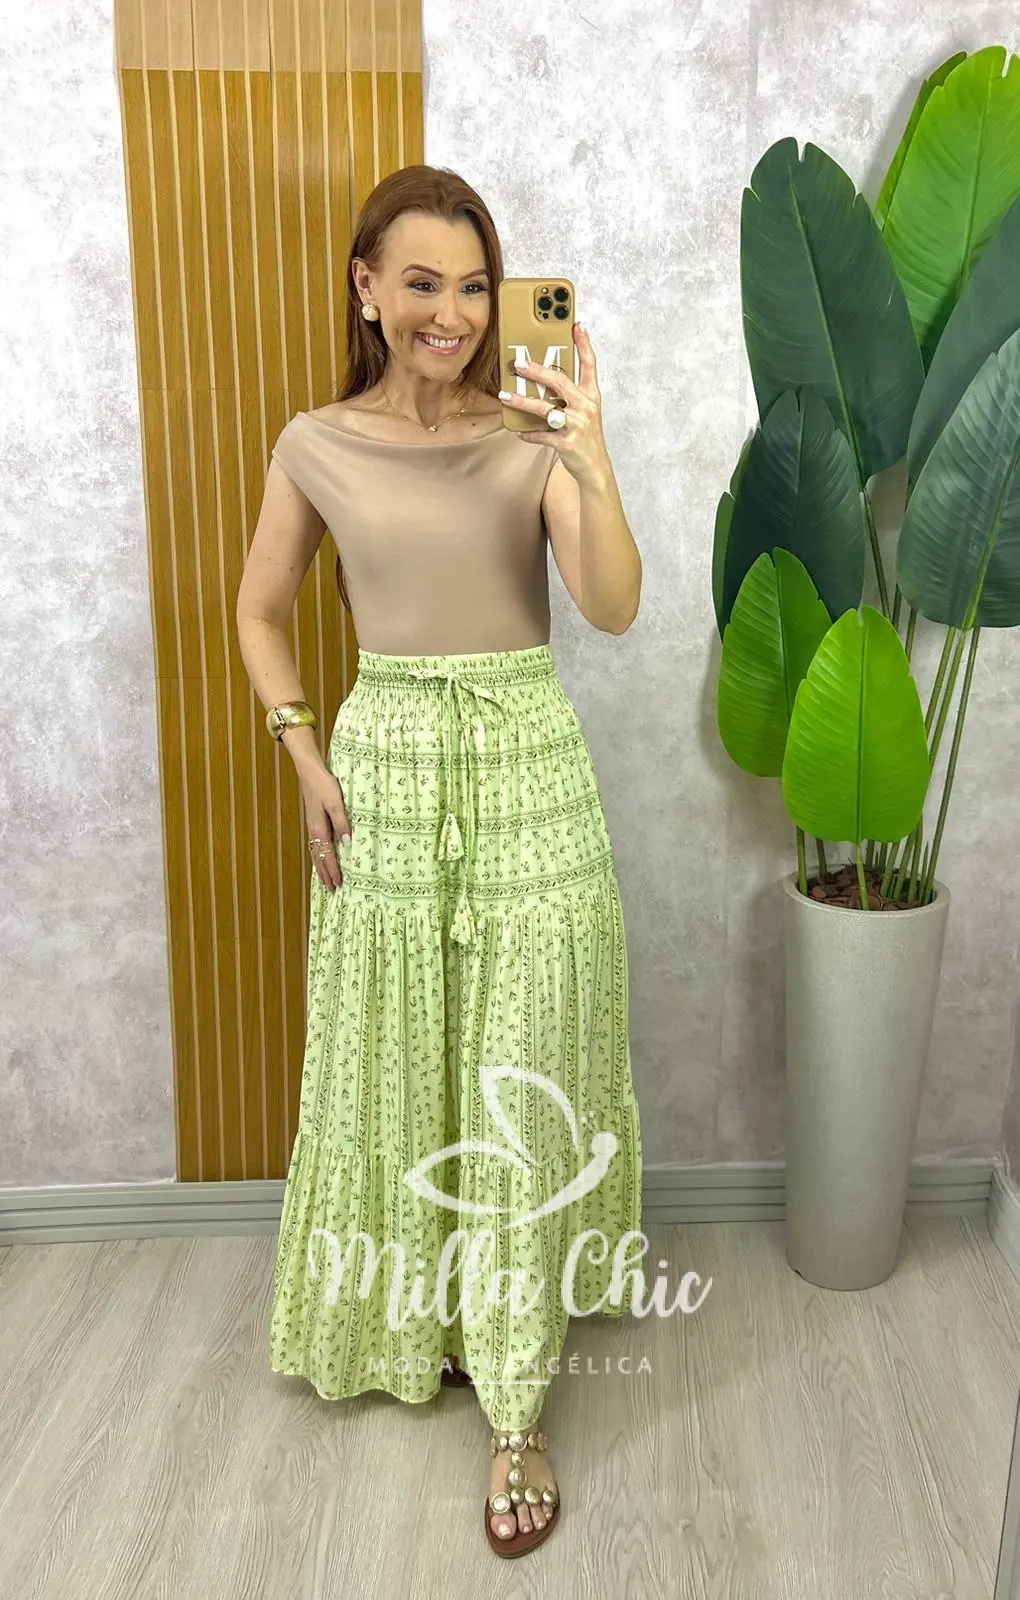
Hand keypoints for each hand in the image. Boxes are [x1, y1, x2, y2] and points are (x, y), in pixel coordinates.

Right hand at [299, 767, 350, 891]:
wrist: (309, 771)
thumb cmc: (324, 785)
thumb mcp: (336, 803)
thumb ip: (341, 822)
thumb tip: (347, 842)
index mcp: (319, 829)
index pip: (327, 856)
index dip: (333, 871)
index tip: (339, 885)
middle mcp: (314, 831)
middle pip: (319, 859)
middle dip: (325, 875)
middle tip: (332, 891)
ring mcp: (312, 826)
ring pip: (316, 853)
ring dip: (321, 868)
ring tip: (325, 881)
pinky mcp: (314, 821)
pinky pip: (316, 845)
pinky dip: (319, 856)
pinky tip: (322, 857)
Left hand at [498, 323, 609, 485]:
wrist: (595, 467)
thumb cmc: (586, 435)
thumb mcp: (585, 411)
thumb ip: (570, 394)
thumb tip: (544, 378)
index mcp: (591, 396)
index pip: (590, 365)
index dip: (584, 344)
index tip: (576, 325)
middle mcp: (586, 407)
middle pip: (559, 382)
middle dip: (536, 371)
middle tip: (518, 364)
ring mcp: (577, 425)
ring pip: (545, 409)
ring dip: (522, 402)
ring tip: (505, 396)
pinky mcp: (567, 443)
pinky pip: (542, 435)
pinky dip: (528, 433)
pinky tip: (518, 431)